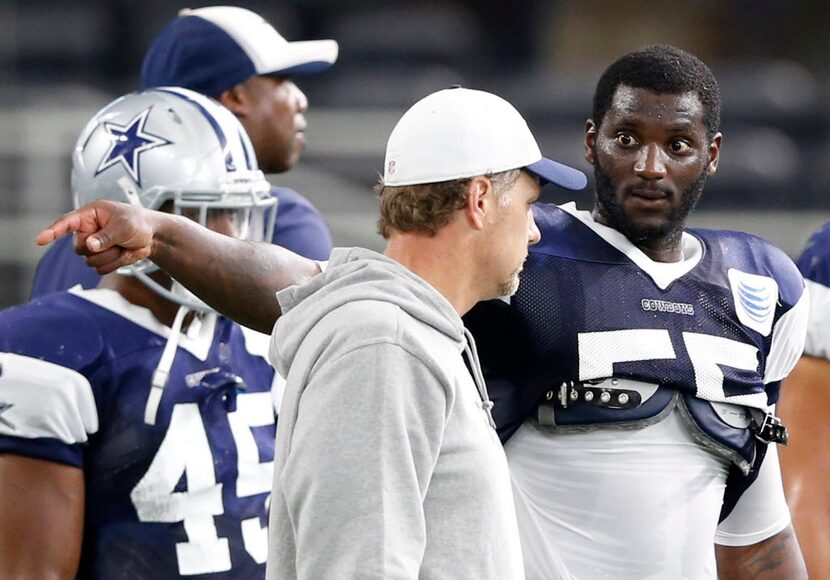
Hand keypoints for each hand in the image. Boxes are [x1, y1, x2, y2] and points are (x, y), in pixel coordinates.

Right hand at [36, 200, 159, 273]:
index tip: (41, 240)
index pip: (67, 223)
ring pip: (90, 261)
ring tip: (123, 246)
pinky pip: (100, 269)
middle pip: (79, 248)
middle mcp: (88, 231)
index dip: (53, 231)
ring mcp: (94, 247)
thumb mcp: (124, 225)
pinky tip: (124, 254)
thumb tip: (89, 245)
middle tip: (117, 240)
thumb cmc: (137, 222)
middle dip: (99, 249)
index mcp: (90, 216)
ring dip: (110, 257)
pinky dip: (114, 264)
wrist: (152, 236)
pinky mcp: (101, 258)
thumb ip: (106, 236)